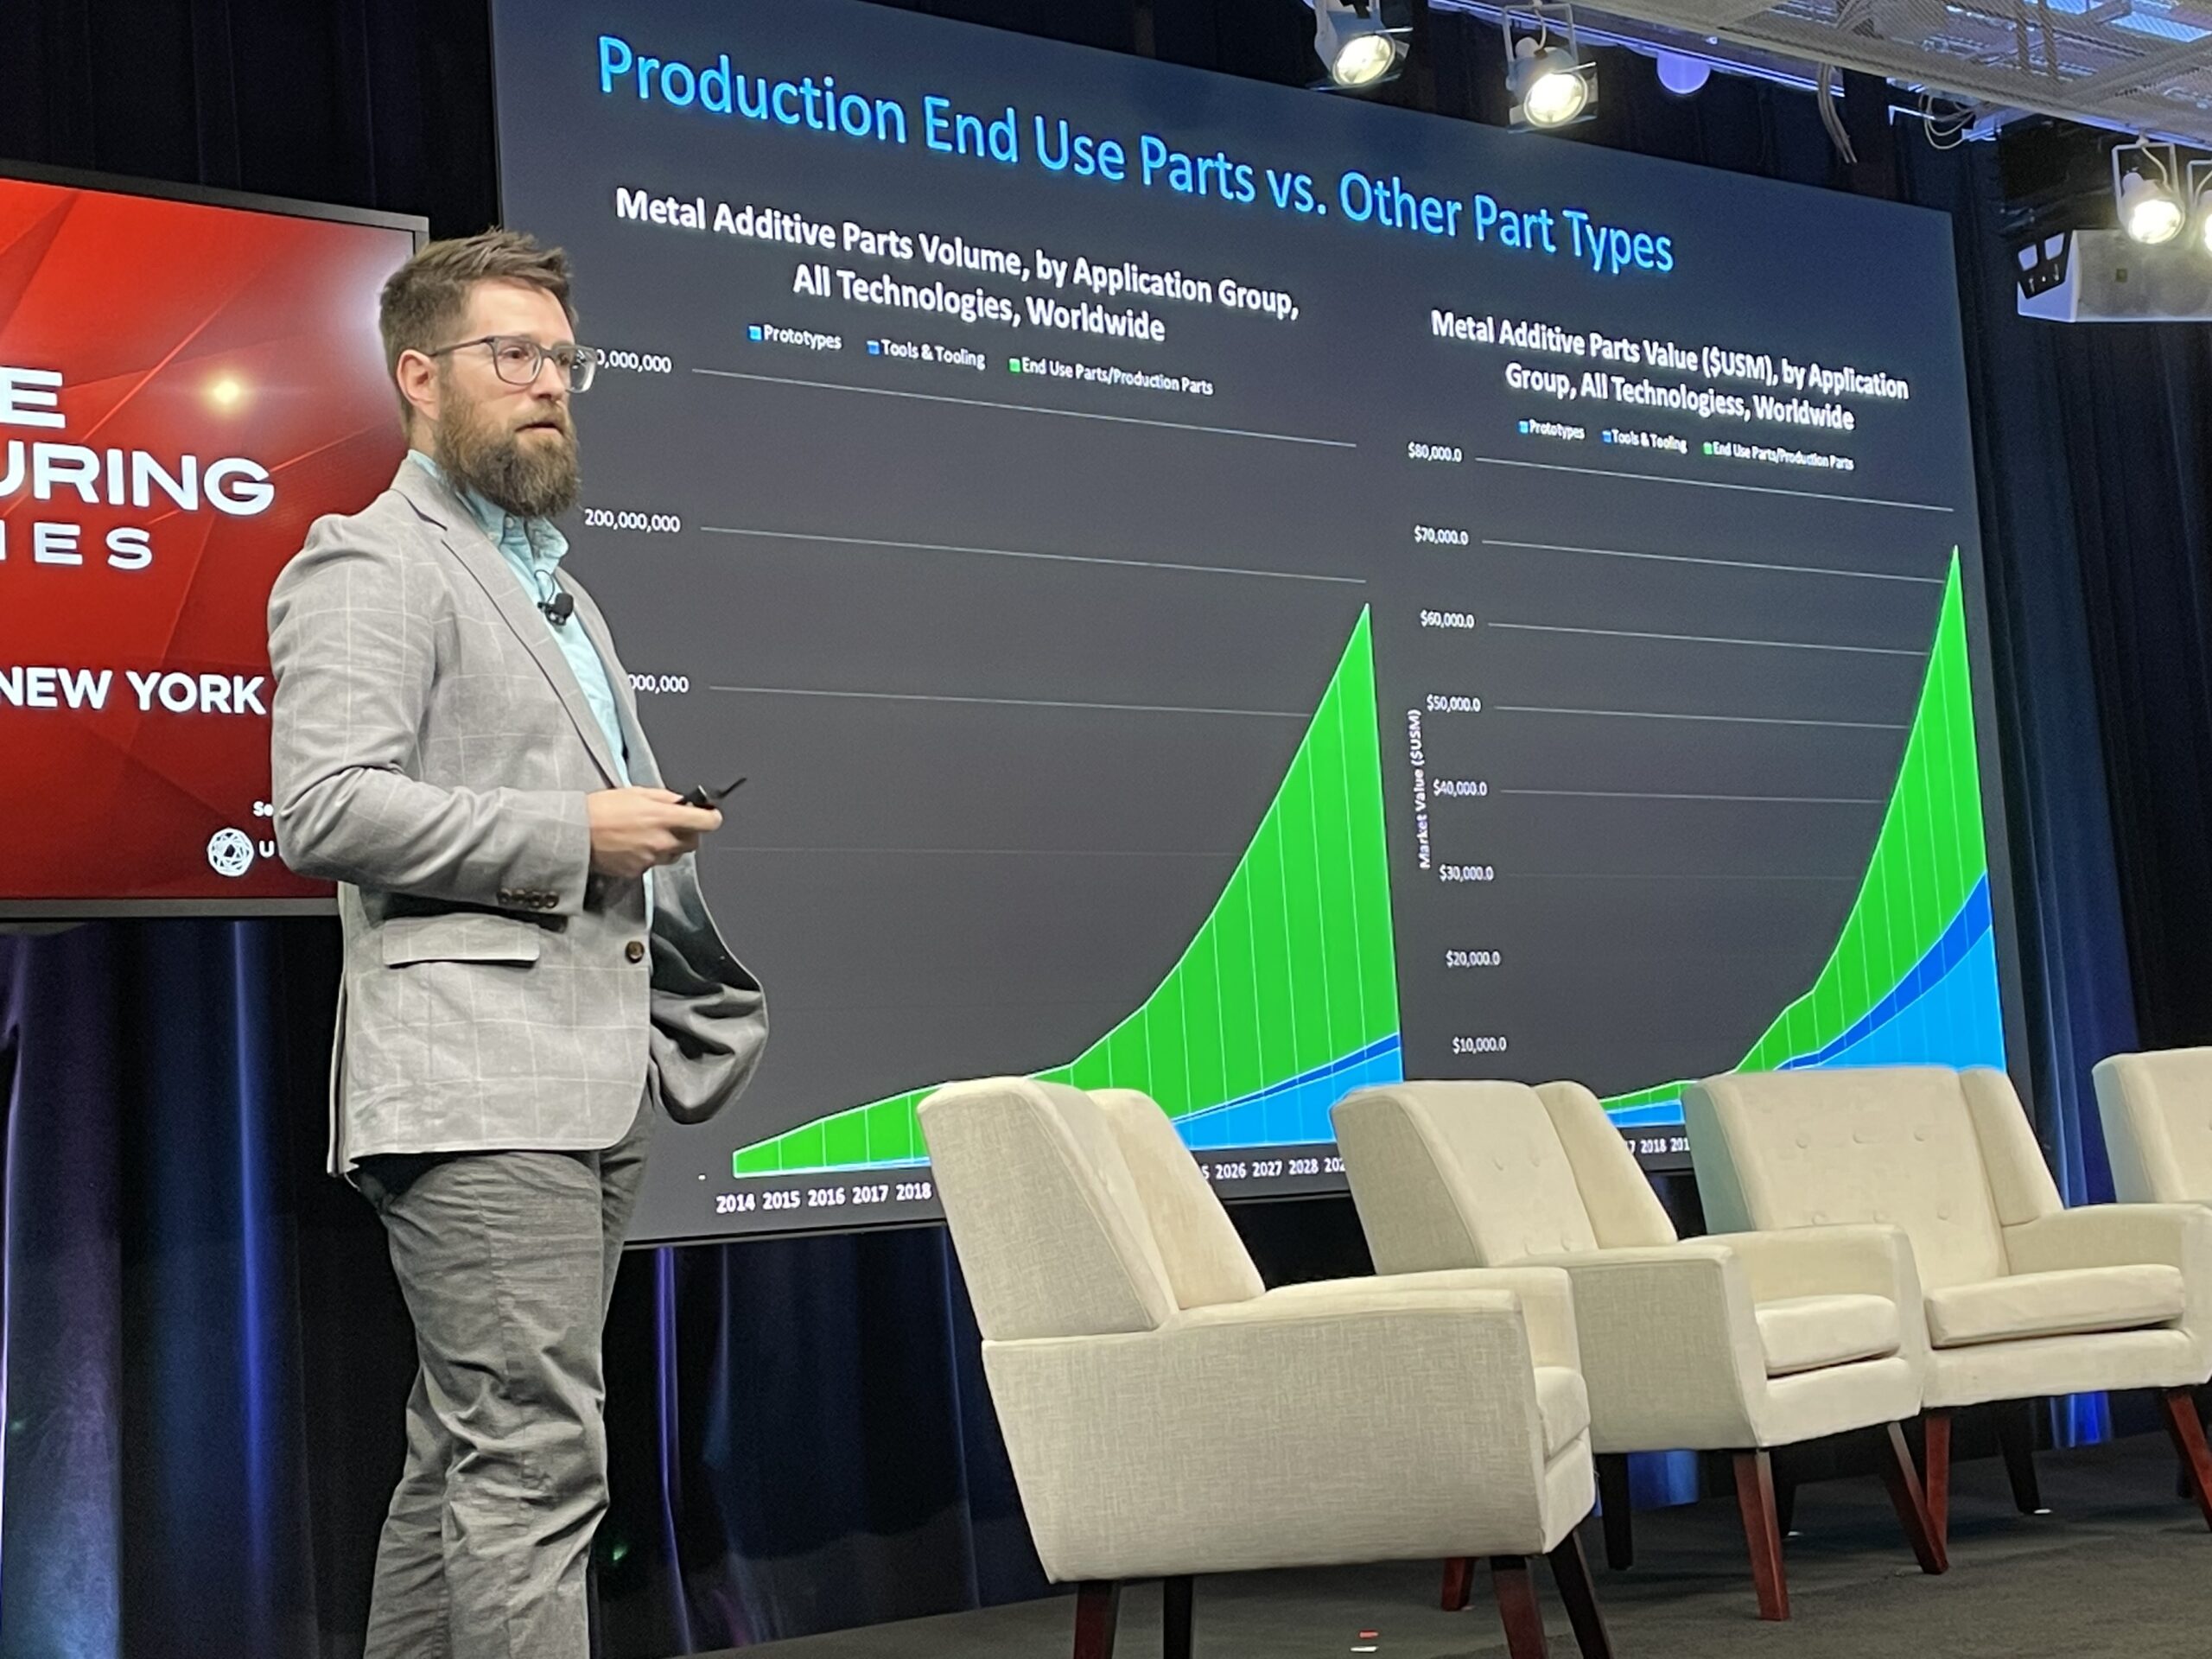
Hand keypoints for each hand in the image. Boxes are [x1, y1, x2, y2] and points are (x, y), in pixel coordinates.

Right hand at [587, 787, 721, 878]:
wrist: (575, 832)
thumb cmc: (602, 808)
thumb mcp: (636, 792)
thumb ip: (664, 798)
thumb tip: (682, 802)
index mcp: (664, 817)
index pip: (706, 822)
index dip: (711, 817)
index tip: (709, 815)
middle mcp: (662, 841)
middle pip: (693, 842)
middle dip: (688, 833)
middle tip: (672, 824)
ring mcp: (651, 859)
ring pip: (673, 855)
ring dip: (668, 846)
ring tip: (646, 835)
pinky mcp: (638, 871)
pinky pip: (653, 864)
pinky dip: (649, 856)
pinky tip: (632, 846)